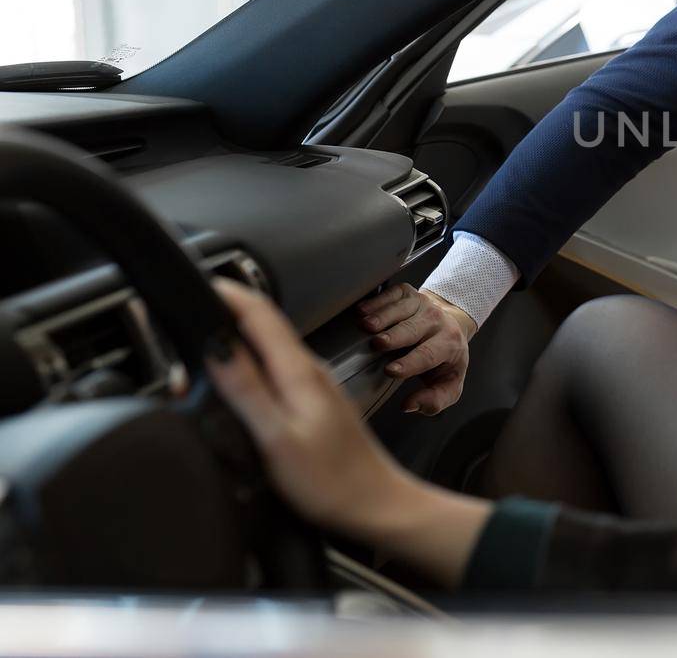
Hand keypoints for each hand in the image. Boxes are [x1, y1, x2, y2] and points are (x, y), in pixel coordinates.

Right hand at [206, 278, 489, 585]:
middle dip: (225, 311)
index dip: (226, 294)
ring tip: (202, 334)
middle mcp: (309, 371)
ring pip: (269, 346)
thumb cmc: (331, 483)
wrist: (377, 506)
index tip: (195, 283)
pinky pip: (276, 368)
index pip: (260, 314)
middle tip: (187, 307)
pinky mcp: (312, 404)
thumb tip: (216, 348)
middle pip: (263, 326)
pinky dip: (251, 360)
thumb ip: (247, 389)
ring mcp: (313, 386)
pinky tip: (237, 373)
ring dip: (237, 335)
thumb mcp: (278, 437)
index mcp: (299, 372)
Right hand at [358, 284, 474, 414]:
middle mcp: (436, 321)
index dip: (410, 363)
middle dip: (395, 337)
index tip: (391, 371)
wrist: (451, 324)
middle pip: (413, 329)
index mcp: (448, 344)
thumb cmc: (445, 358)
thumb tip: (410, 406)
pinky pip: (393, 293)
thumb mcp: (448, 383)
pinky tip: (362, 310)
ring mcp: (422, 304)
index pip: (428, 355)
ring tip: (366, 326)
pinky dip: (378, 300)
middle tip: (377, 344)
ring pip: (402, 308)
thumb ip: (435, 400)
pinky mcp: (408, 292)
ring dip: (383, 316)